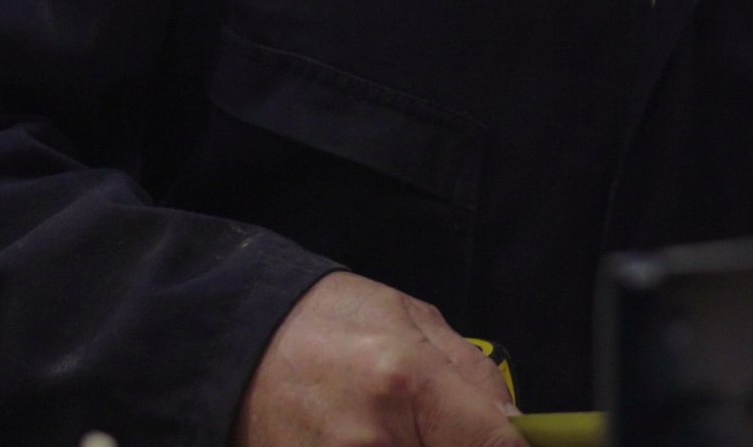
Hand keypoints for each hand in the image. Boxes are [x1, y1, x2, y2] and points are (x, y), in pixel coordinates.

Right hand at [235, 271, 520, 446]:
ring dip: (421, 446)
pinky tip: (376, 436)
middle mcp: (373, 438)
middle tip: (442, 425)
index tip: (518, 445)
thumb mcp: (413, 319)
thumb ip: (471, 376)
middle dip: (456, 443)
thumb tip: (514, 426)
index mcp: (406, 380)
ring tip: (400, 425)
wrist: (234, 338)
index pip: (493, 445)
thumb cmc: (327, 319)